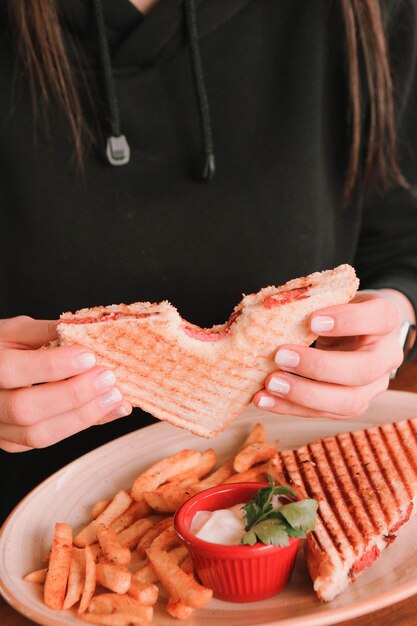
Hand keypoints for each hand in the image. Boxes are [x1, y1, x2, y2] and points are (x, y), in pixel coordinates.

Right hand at [0, 316, 131, 451]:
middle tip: (108, 378)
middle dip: (73, 395)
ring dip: (83, 416)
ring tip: (115, 397)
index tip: (88, 356)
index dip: (52, 365)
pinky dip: (83, 425)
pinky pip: (50, 440)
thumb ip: (46, 331)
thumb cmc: (2, 347)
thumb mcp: (17, 331)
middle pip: (25, 409)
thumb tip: (87, 331)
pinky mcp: (13, 442)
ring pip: (38, 434)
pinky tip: (109, 410)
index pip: (11, 370)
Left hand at [253, 292, 404, 418]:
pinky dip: (289, 407)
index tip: (313, 320)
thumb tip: (270, 311)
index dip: (349, 321)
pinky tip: (264, 399)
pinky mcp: (351, 405)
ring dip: (303, 395)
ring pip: (348, 401)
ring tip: (269, 384)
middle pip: (362, 370)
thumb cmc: (337, 309)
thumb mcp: (332, 298)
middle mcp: (386, 356)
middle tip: (280, 356)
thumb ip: (313, 303)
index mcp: (386, 319)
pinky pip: (323, 412)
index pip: (379, 318)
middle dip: (319, 367)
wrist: (352, 331)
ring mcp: (373, 386)